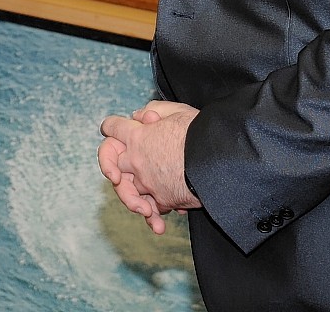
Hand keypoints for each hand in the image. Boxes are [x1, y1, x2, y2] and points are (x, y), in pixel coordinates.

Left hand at [98, 100, 200, 233]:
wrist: (218, 159)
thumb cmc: (199, 132)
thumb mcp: (176, 110)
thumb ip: (153, 110)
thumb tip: (141, 117)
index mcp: (137, 136)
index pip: (111, 128)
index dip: (112, 127)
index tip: (115, 130)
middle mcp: (137, 160)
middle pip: (111, 165)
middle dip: (112, 167)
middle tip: (119, 172)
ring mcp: (148, 182)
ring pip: (129, 192)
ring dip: (133, 199)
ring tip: (144, 206)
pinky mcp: (164, 199)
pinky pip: (152, 208)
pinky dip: (154, 215)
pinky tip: (159, 220)